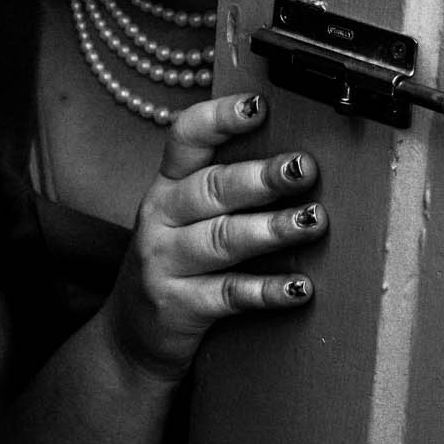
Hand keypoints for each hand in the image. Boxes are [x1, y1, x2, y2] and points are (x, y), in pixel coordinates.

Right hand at [104, 92, 325, 380]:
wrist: (130, 337)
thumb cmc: (176, 263)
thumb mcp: (185, 218)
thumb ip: (226, 187)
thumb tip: (295, 160)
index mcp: (167, 185)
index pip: (187, 138)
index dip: (221, 118)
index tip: (259, 106)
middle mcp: (161, 217)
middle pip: (211, 189)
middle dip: (261, 177)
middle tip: (303, 168)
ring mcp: (165, 262)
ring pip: (222, 239)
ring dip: (271, 229)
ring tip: (312, 221)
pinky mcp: (178, 307)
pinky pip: (229, 295)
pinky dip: (267, 290)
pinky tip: (300, 287)